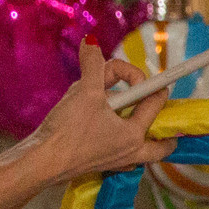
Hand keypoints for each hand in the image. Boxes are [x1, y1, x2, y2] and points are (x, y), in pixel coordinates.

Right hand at [26, 44, 176, 179]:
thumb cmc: (68, 129)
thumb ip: (93, 65)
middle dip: (165, 132)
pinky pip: (120, 155)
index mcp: (134, 135)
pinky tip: (106, 132)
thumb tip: (91, 42)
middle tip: (161, 118)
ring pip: (141, 151)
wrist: (43, 162)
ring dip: (141, 135)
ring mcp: (117, 162)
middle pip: (160, 145)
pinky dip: (119, 142)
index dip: (153, 85)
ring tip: (130, 118)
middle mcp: (131, 153)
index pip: (154, 104)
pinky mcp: (100, 165)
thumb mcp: (84, 91)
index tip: (154, 77)